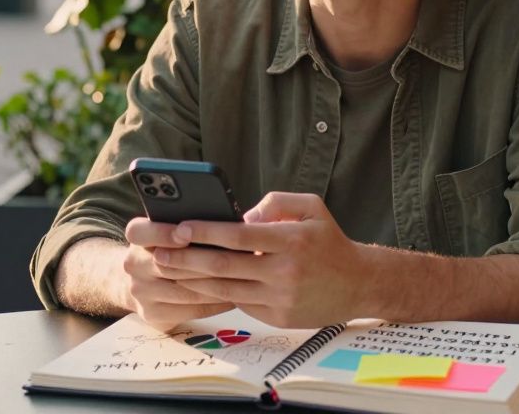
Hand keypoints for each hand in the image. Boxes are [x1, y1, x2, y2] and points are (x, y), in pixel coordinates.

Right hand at [121, 217, 234, 329]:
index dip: (163, 233)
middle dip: (204, 262)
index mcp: (137, 238)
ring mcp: (141, 292)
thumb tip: (225, 221)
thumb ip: (187, 226)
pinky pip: (191, 309)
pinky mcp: (153, 314)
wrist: (140, 283)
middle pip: (169, 265)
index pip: (140, 232)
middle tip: (237, 258)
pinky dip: (215, 303)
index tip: (186, 235)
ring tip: (243, 279)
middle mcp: (133, 264)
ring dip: (216, 285)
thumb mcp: (167, 231)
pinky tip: (234, 296)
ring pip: (185, 290)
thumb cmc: (167, 249)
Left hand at [157, 192, 370, 327]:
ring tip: (168, 270)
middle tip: (159, 253)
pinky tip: (195, 284)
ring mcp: (280, 298)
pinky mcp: (278, 317)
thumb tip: (240, 216)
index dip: (206, 232)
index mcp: (291, 241)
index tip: (180, 227)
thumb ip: (275, 202)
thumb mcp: (311, 207)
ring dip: (192, 280)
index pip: (239, 236)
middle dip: (187, 259)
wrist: (359, 284)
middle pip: (225, 267)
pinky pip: (240, 302)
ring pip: (226, 289)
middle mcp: (284, 272)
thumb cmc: (329, 241)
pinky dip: (215, 294)